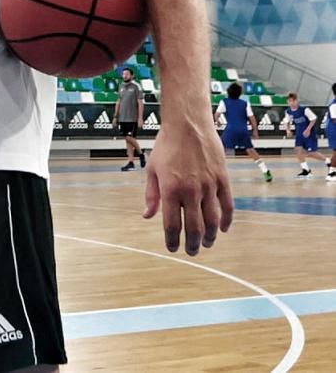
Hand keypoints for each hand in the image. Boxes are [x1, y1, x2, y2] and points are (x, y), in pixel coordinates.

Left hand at [143, 120, 233, 255]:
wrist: (188, 125)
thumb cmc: (166, 146)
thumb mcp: (152, 170)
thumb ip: (151, 195)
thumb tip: (147, 216)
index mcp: (170, 190)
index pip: (171, 224)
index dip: (172, 240)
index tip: (172, 248)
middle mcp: (190, 191)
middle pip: (194, 227)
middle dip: (192, 243)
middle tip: (191, 251)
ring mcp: (209, 186)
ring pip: (212, 220)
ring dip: (209, 236)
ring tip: (205, 243)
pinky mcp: (223, 180)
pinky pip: (228, 205)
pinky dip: (227, 220)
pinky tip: (222, 229)